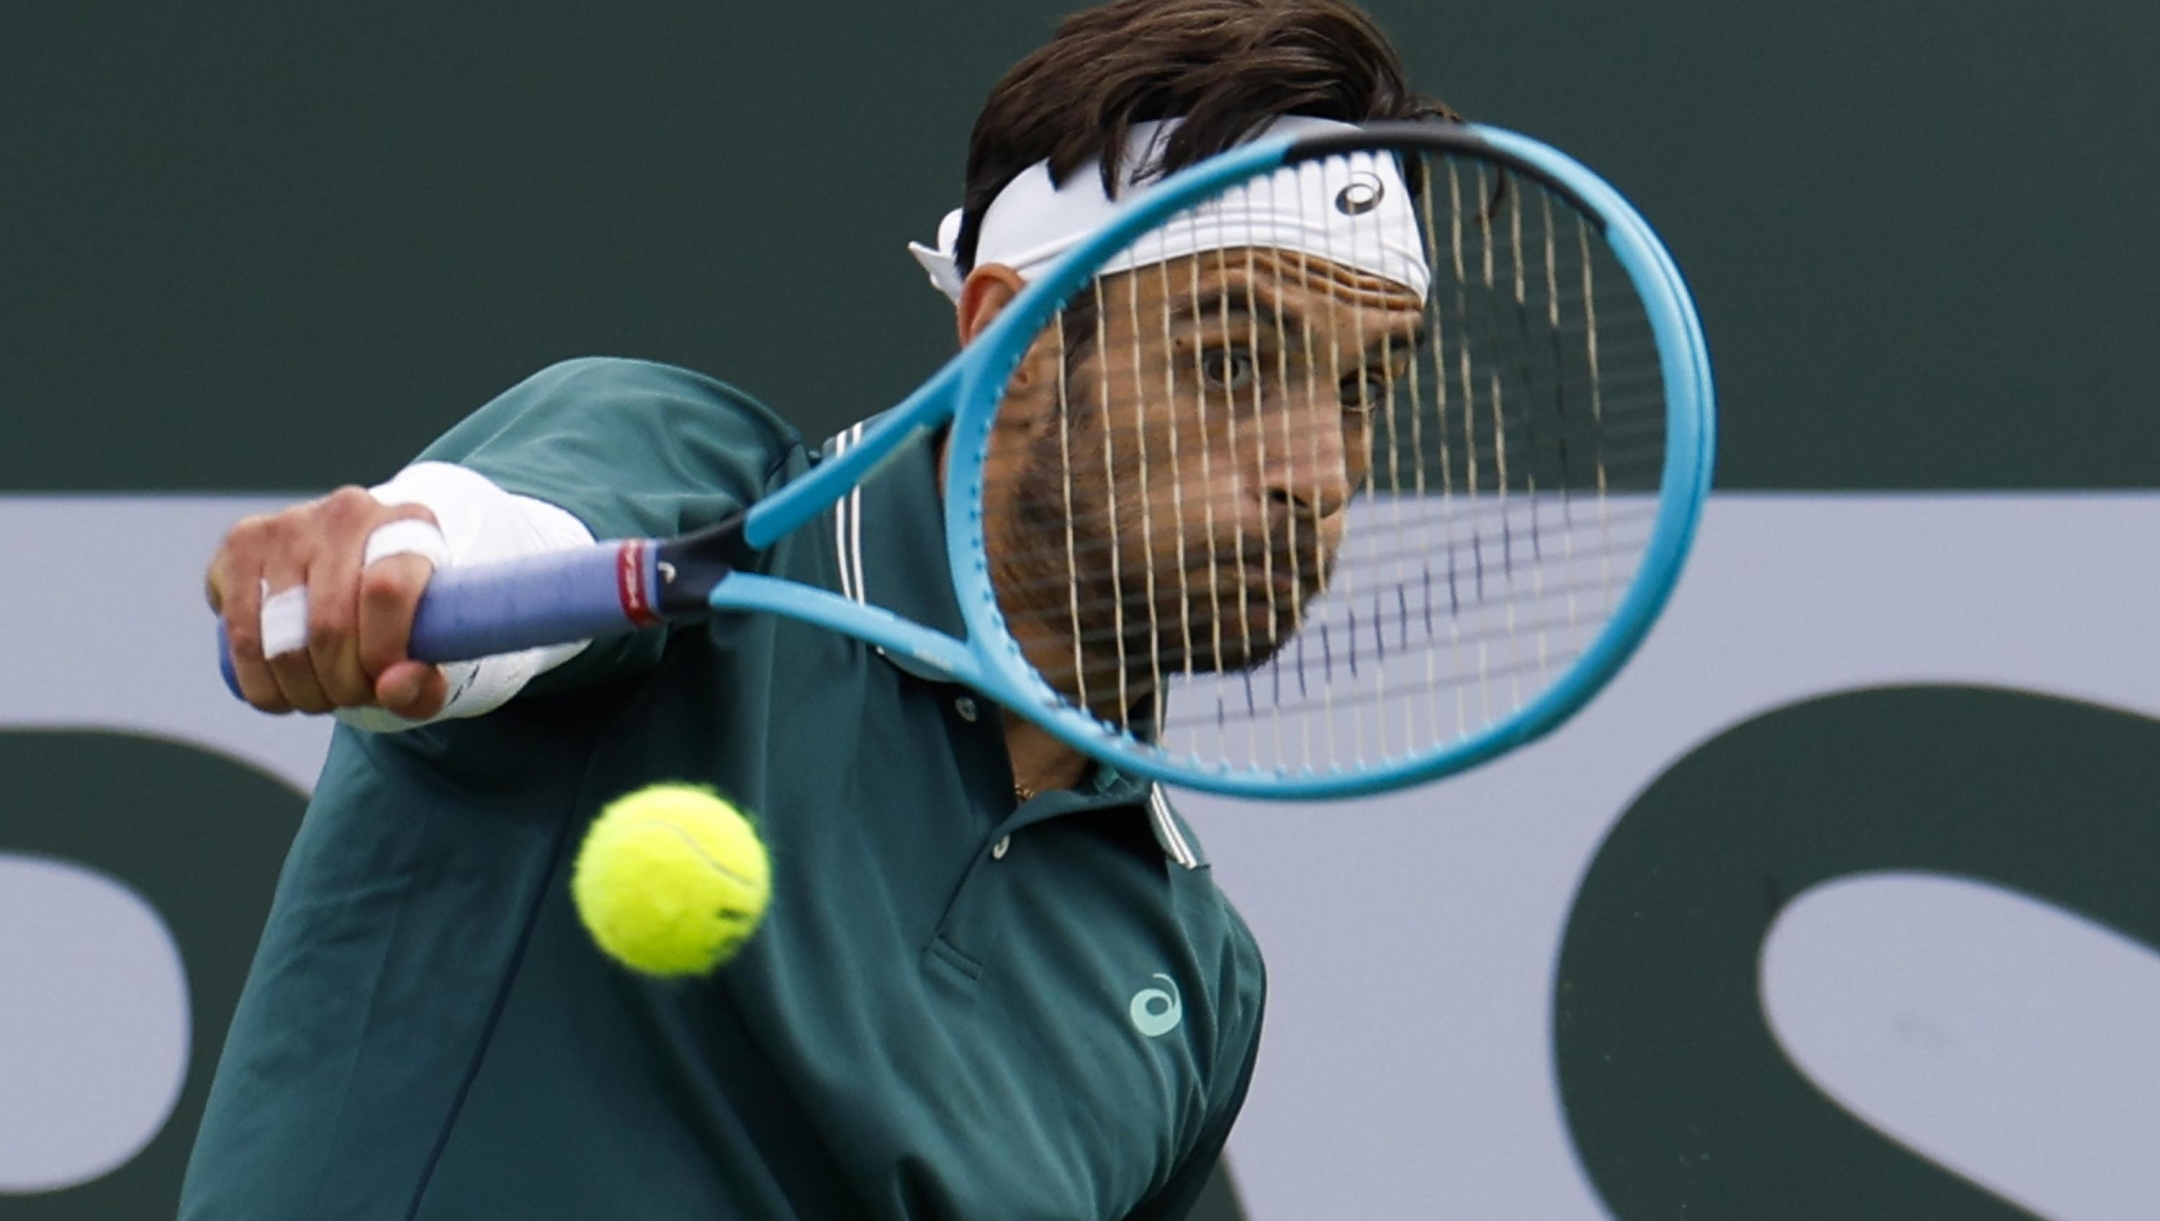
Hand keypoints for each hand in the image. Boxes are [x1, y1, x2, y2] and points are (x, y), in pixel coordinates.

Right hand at [206, 487, 448, 717]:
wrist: (353, 567)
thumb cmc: (399, 615)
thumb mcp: (427, 647)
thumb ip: (425, 683)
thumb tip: (392, 689)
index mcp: (410, 523)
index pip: (387, 590)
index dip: (382, 653)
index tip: (384, 686)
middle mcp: (348, 512)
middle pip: (330, 624)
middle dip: (342, 685)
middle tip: (353, 697)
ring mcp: (287, 524)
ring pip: (280, 639)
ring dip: (302, 691)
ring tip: (323, 696)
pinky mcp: (240, 543)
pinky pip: (240, 636)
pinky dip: (261, 684)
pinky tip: (282, 691)